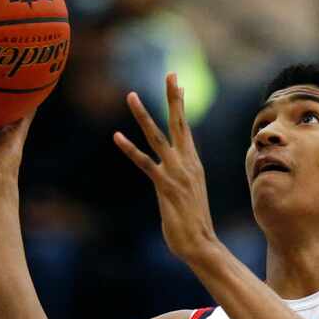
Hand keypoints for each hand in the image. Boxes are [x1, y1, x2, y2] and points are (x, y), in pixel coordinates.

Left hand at [113, 73, 217, 265]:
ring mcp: (177, 174)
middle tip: (170, 73)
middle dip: (174, 98)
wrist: (202, 245)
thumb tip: (173, 180)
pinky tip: (117, 137)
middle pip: (180, 124)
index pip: (186, 129)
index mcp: (193, 165)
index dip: (181, 105)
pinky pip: (145, 163)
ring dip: (143, 116)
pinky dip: (130, 149)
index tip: (178, 83)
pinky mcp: (166, 187)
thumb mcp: (188, 197)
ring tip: (131, 96)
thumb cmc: (194, 225)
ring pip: (158, 137)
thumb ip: (179, 183)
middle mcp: (188, 164)